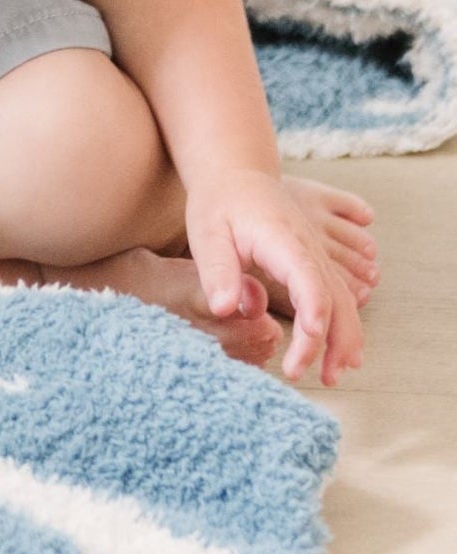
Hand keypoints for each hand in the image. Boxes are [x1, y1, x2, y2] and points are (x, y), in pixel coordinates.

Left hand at [185, 169, 372, 385]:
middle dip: (333, 341)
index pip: (308, 281)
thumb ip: (218, 271)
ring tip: (332, 375)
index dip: (314, 315)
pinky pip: (340, 296)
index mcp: (283, 241)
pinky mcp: (316, 263)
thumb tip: (227, 309)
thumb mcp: (208, 233)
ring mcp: (318, 256)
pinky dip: (345, 325)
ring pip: (345, 302)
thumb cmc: (219, 204)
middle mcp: (310, 250)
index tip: (307, 345)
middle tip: (318, 378)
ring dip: (344, 339)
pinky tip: (339, 352)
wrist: (237, 175)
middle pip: (336, 299)